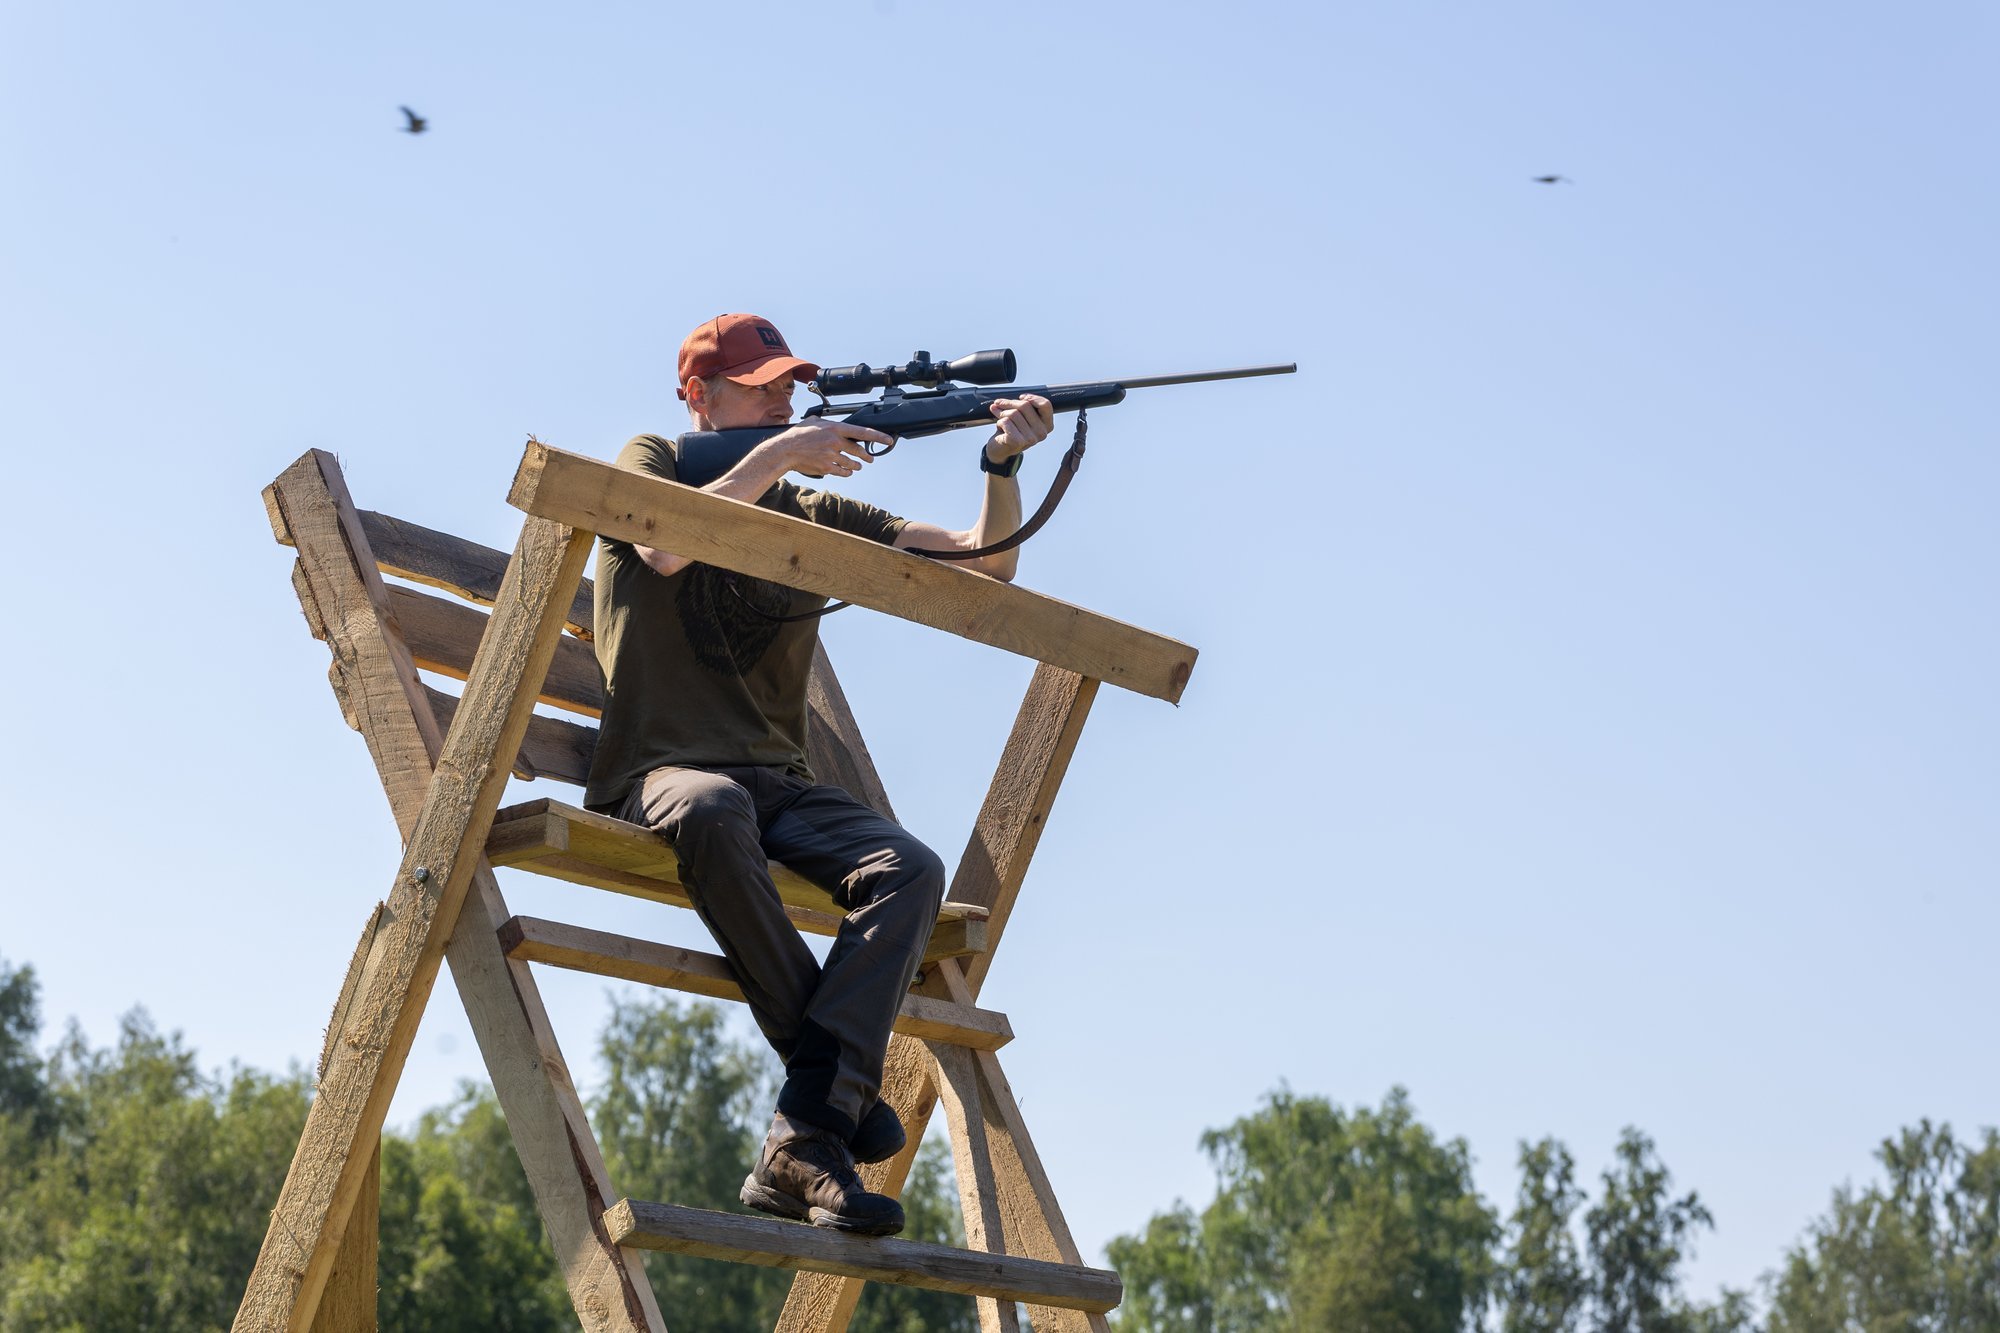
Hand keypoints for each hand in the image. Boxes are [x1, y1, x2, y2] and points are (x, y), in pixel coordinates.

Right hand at [763, 419, 892, 479]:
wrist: (785, 450)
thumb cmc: (798, 435)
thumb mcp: (813, 421)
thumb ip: (826, 421)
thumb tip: (831, 421)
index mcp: (835, 428)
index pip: (862, 432)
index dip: (878, 437)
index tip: (889, 440)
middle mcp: (835, 442)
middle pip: (859, 451)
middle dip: (866, 456)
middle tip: (869, 458)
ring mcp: (831, 456)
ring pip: (852, 463)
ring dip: (856, 465)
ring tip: (857, 466)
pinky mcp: (827, 468)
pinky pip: (843, 472)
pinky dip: (846, 472)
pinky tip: (847, 471)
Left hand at [984, 394, 1054, 462]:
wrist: (1000, 449)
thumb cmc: (1012, 430)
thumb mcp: (1023, 416)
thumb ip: (1025, 406)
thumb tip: (1020, 397)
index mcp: (1047, 425)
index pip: (1045, 404)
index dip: (1032, 398)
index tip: (1021, 397)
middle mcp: (1042, 433)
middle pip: (1025, 405)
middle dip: (1009, 403)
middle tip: (1000, 404)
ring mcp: (1031, 439)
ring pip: (1014, 413)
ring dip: (1002, 413)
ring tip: (1000, 418)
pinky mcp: (1017, 442)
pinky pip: (1006, 421)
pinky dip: (999, 421)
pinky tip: (1000, 426)